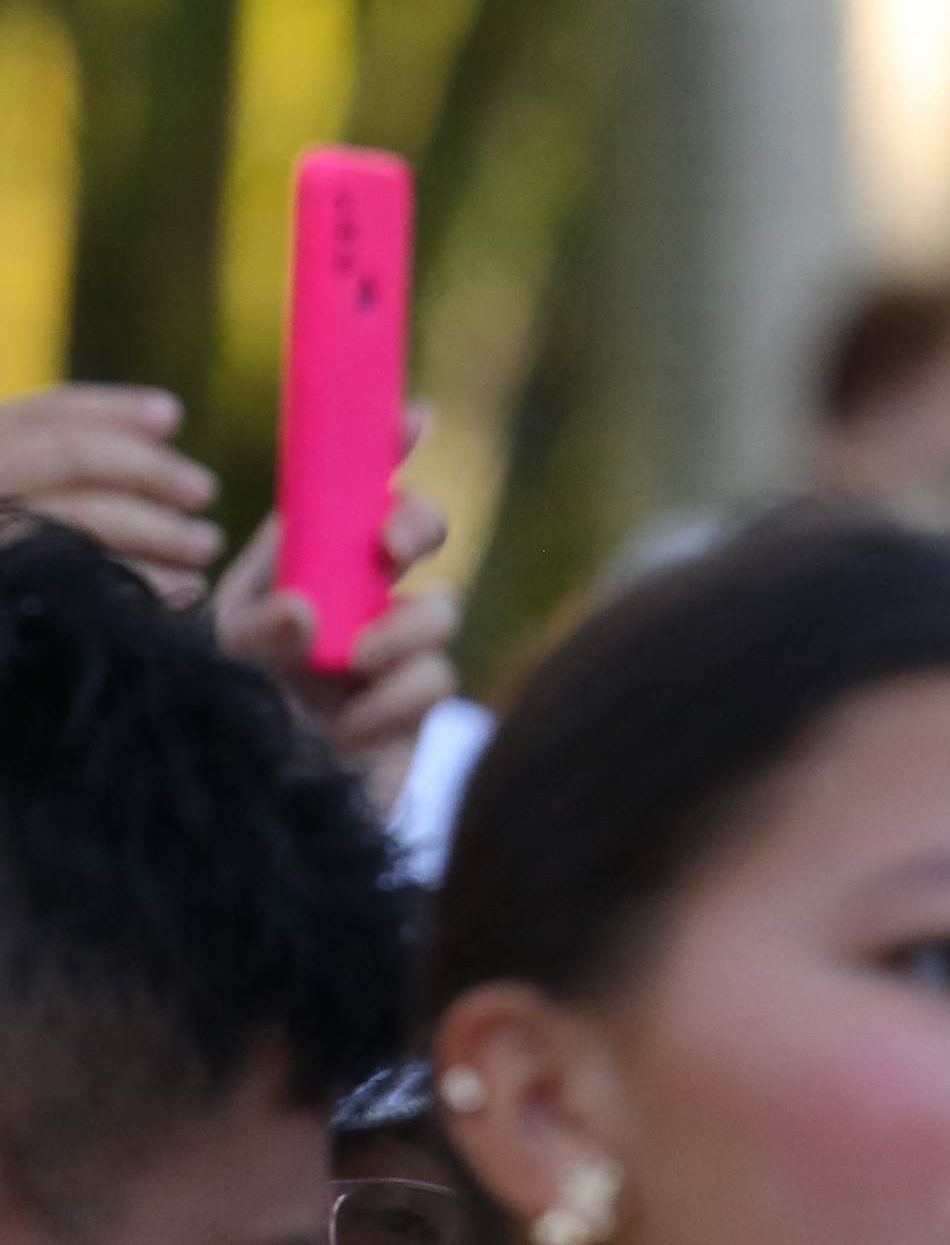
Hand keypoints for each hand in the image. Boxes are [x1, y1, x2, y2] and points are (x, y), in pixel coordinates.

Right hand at [0, 384, 227, 603]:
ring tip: (203, 546)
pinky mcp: (3, 609)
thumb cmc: (29, 595)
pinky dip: (135, 584)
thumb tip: (159, 421)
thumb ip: (53, 474)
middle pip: (60, 460)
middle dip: (143, 469)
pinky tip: (177, 597)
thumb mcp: (28, 511)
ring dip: (154, 530)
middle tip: (204, 490)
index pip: (29, 420)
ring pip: (75, 521)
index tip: (172, 414)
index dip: (103, 410)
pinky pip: (78, 588)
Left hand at [211, 411, 459, 803]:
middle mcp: (348, 601)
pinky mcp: (413, 709)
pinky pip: (436, 678)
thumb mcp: (215, 670)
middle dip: (415, 522)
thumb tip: (310, 612)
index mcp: (293, 569)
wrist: (237, 831)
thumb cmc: (214, 737)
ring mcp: (387, 654)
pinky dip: (396, 696)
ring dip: (403, 626)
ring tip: (354, 663)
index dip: (383, 445)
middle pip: (415, 530)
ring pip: (440, 605)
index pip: (343, 492)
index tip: (411, 413)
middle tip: (390, 543)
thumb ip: (259, 633)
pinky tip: (352, 729)